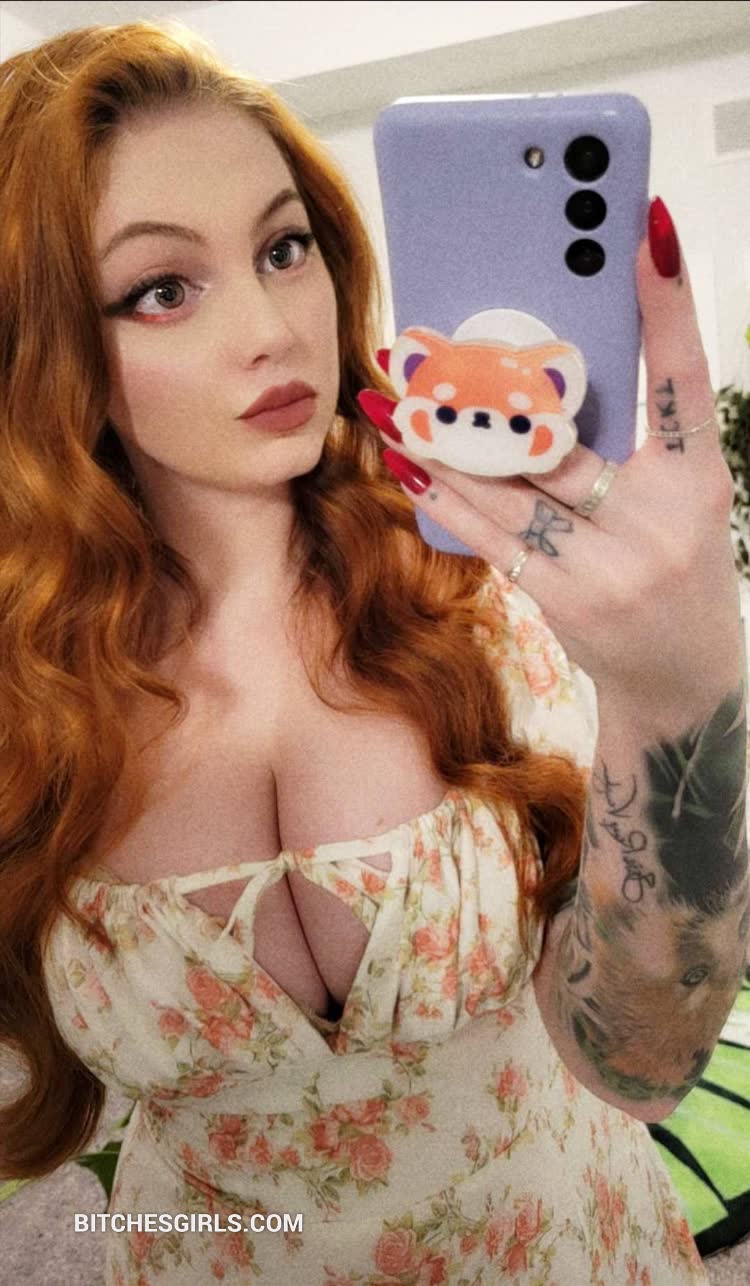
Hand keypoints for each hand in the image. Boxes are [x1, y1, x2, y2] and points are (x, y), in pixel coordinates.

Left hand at [359, 203, 741, 724]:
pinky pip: (493, 536)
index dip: (667, 305)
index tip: (646, 230)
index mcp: (700, 481)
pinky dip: (447, 498)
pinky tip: (407, 464)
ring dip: (445, 442)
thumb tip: (538, 379)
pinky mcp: (567, 601)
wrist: (682, 682)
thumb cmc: (678, 573)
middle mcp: (662, 521)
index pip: (684, 379)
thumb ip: (626, 446)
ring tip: (391, 398)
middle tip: (437, 334)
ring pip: (514, 486)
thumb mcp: (678, 502)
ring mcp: (612, 566)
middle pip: (568, 436)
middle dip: (497, 386)